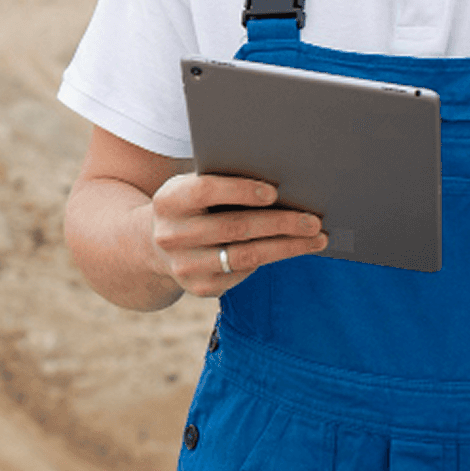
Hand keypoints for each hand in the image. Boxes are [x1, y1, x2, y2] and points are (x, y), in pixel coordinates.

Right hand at [148, 173, 326, 298]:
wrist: (153, 245)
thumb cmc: (190, 206)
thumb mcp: (191, 188)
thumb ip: (222, 182)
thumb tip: (281, 182)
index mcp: (168, 201)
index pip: (205, 191)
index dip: (240, 190)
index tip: (274, 192)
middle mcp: (172, 235)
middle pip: (234, 227)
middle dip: (280, 223)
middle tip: (313, 220)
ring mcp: (185, 266)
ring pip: (246, 255)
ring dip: (287, 247)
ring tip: (316, 238)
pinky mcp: (200, 288)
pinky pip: (244, 272)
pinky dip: (271, 259)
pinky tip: (292, 248)